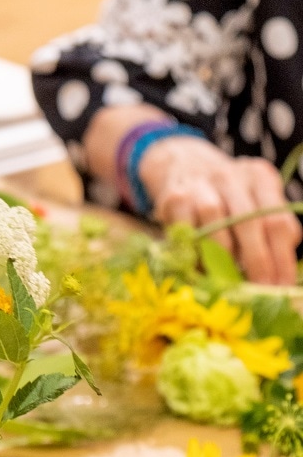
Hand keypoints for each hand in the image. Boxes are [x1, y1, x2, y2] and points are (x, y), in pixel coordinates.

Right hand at [140, 136, 300, 283]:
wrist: (179, 163)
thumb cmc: (222, 192)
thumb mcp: (250, 197)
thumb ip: (267, 226)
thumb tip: (279, 272)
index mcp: (261, 177)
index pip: (279, 221)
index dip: (282, 258)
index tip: (281, 288)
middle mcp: (232, 177)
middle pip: (250, 225)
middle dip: (256, 265)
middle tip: (258, 294)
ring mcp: (201, 187)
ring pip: (216, 229)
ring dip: (223, 263)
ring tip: (229, 286)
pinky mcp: (174, 199)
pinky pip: (187, 235)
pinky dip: (195, 257)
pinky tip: (201, 272)